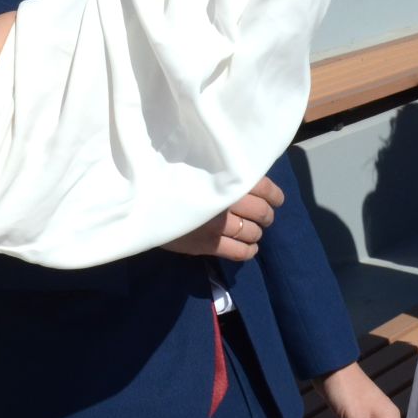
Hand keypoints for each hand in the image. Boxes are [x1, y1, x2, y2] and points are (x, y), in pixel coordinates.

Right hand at [160, 176, 282, 260]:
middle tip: (263, 215)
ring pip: (252, 232)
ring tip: (252, 230)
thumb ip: (222, 170)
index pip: (263, 187)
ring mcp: (218, 225)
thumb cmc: (169, 176)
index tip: (276, 198)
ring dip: (256, 232)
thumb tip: (249, 175)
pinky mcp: (208, 244)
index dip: (274, 195)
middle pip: (261, 212)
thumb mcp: (198, 166)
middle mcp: (226, 200)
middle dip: (266, 215)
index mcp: (225, 177)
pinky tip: (249, 247)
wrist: (141, 197)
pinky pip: (239, 252)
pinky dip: (249, 250)